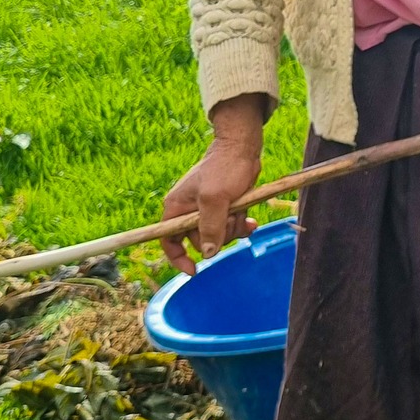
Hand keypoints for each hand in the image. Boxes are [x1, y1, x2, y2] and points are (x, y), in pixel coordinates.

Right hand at [159, 94, 266, 273]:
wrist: (243, 149)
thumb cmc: (224, 169)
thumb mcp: (215, 199)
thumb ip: (210, 227)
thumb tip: (207, 254)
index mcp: (176, 208)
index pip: (168, 239)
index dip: (178, 257)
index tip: (194, 270)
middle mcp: (188, 210)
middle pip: (199, 241)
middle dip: (219, 236)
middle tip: (231, 219)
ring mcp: (207, 210)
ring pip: (218, 235)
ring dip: (233, 228)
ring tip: (240, 211)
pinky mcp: (224, 207)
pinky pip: (230, 227)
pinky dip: (241, 226)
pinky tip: (251, 221)